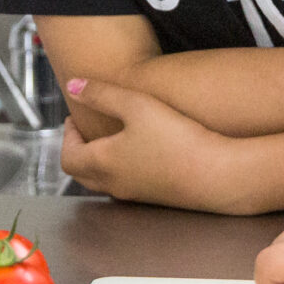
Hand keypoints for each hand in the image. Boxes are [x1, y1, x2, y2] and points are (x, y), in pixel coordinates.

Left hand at [60, 78, 249, 212]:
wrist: (217, 175)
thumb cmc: (177, 140)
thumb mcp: (136, 105)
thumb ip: (101, 93)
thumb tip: (72, 86)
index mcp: (103, 163)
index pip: (68, 156)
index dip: (66, 137)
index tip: (74, 119)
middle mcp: (114, 183)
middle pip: (81, 173)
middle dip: (78, 150)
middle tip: (85, 131)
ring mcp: (135, 193)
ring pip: (103, 181)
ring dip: (98, 161)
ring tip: (111, 139)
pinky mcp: (155, 197)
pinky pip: (125, 185)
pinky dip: (119, 170)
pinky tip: (139, 152)